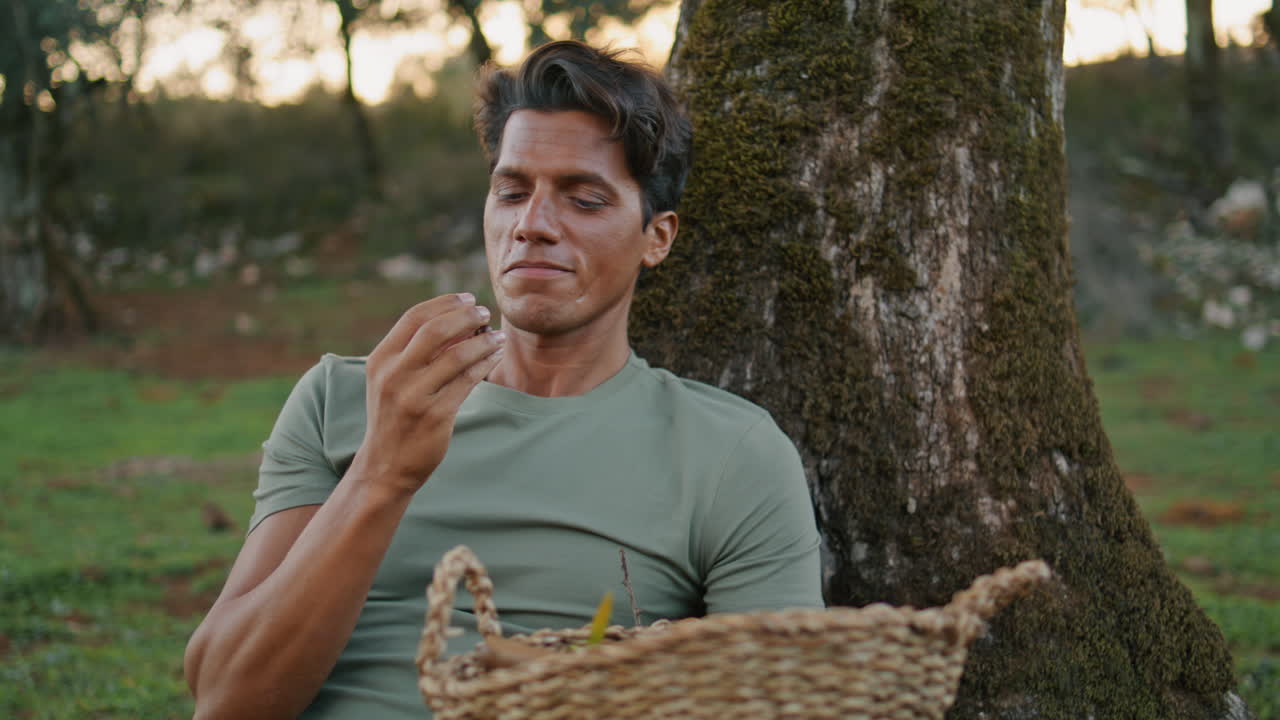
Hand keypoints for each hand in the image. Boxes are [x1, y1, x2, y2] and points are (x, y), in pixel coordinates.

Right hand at [353, 293, 504, 494]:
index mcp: (381, 360)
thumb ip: (413, 351)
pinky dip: (485, 364)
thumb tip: (457, 319)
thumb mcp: (390, 379)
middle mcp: (393, 375)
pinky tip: (494, 357)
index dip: (445, 303)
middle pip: (436, 330)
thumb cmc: (394, 416)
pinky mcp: (434, 416)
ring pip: (457, 356)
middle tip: (484, 313)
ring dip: (483, 341)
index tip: (467, 299)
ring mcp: (413, 396)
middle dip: (465, 316)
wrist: (385, 465)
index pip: (414, 317)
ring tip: (497, 337)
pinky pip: (467, 381)